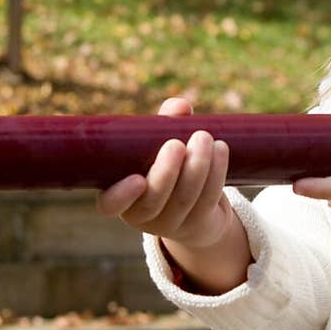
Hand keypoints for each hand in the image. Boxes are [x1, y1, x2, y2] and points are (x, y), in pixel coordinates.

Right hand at [95, 96, 232, 248]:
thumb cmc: (167, 166)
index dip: (120, 196)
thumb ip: (162, 124)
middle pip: (152, 201)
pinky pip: (208, 199)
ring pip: (184, 199)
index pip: (109, 205)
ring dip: (197, 166)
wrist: (195, 207)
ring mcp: (171, 224)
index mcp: (120, 195)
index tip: (138, 178)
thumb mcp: (158, 145)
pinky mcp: (199, 223)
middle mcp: (142, 215)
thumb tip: (179, 106)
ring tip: (204, 137)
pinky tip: (221, 149)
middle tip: (175, 143)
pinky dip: (216, 173)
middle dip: (166, 172)